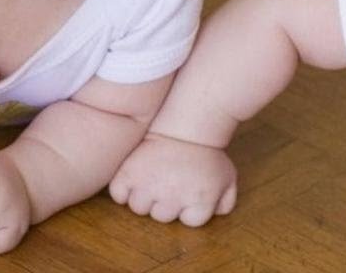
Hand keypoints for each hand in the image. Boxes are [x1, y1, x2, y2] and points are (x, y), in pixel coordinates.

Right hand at [108, 132, 237, 225]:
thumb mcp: (227, 176)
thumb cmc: (207, 152)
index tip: (189, 189)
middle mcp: (173, 198)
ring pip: (138, 207)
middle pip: (160, 216)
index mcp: (199, 202)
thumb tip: (215, 215)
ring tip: (151, 178)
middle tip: (169, 181)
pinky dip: (122, 189)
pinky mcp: (129, 173)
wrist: (186, 123)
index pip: (189, 221)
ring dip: (143, 195)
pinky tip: (133, 178)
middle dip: (165, 201)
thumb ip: (226, 201)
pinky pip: (118, 193)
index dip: (188, 206)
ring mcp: (149, 186)